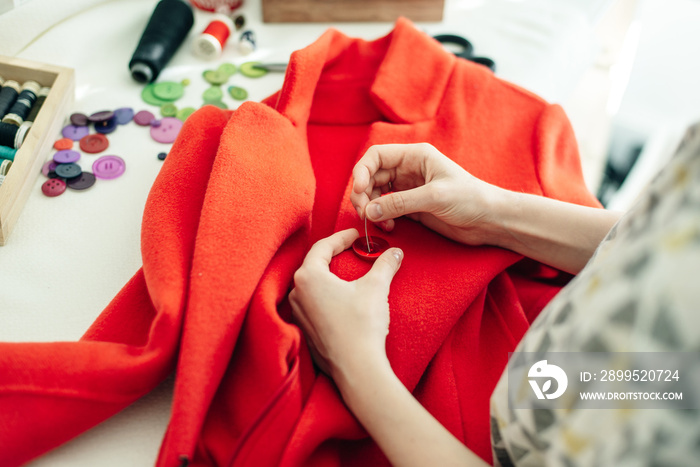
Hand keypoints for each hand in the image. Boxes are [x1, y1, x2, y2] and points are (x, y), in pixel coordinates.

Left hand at [289, 229, 402, 380]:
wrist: (357, 368)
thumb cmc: (362, 325)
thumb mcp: (376, 288)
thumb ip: (385, 265)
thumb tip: (395, 252)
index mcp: (308, 277)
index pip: (322, 247)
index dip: (341, 237)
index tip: (356, 235)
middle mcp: (297, 294)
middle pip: (313, 265)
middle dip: (333, 255)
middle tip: (351, 249)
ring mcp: (298, 314)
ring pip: (311, 287)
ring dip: (328, 278)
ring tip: (346, 274)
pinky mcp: (304, 331)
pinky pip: (313, 306)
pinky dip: (326, 298)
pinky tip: (341, 301)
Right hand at [350, 143, 501, 245]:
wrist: (490, 220)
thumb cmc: (471, 199)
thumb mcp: (434, 197)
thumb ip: (400, 203)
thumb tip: (369, 211)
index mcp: (415, 156)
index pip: (376, 156)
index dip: (361, 171)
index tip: (358, 190)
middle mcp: (408, 170)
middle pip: (371, 176)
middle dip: (363, 194)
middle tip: (364, 214)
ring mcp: (408, 189)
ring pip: (375, 194)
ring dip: (371, 208)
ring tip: (378, 222)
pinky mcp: (411, 207)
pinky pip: (385, 209)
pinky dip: (381, 218)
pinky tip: (390, 226)